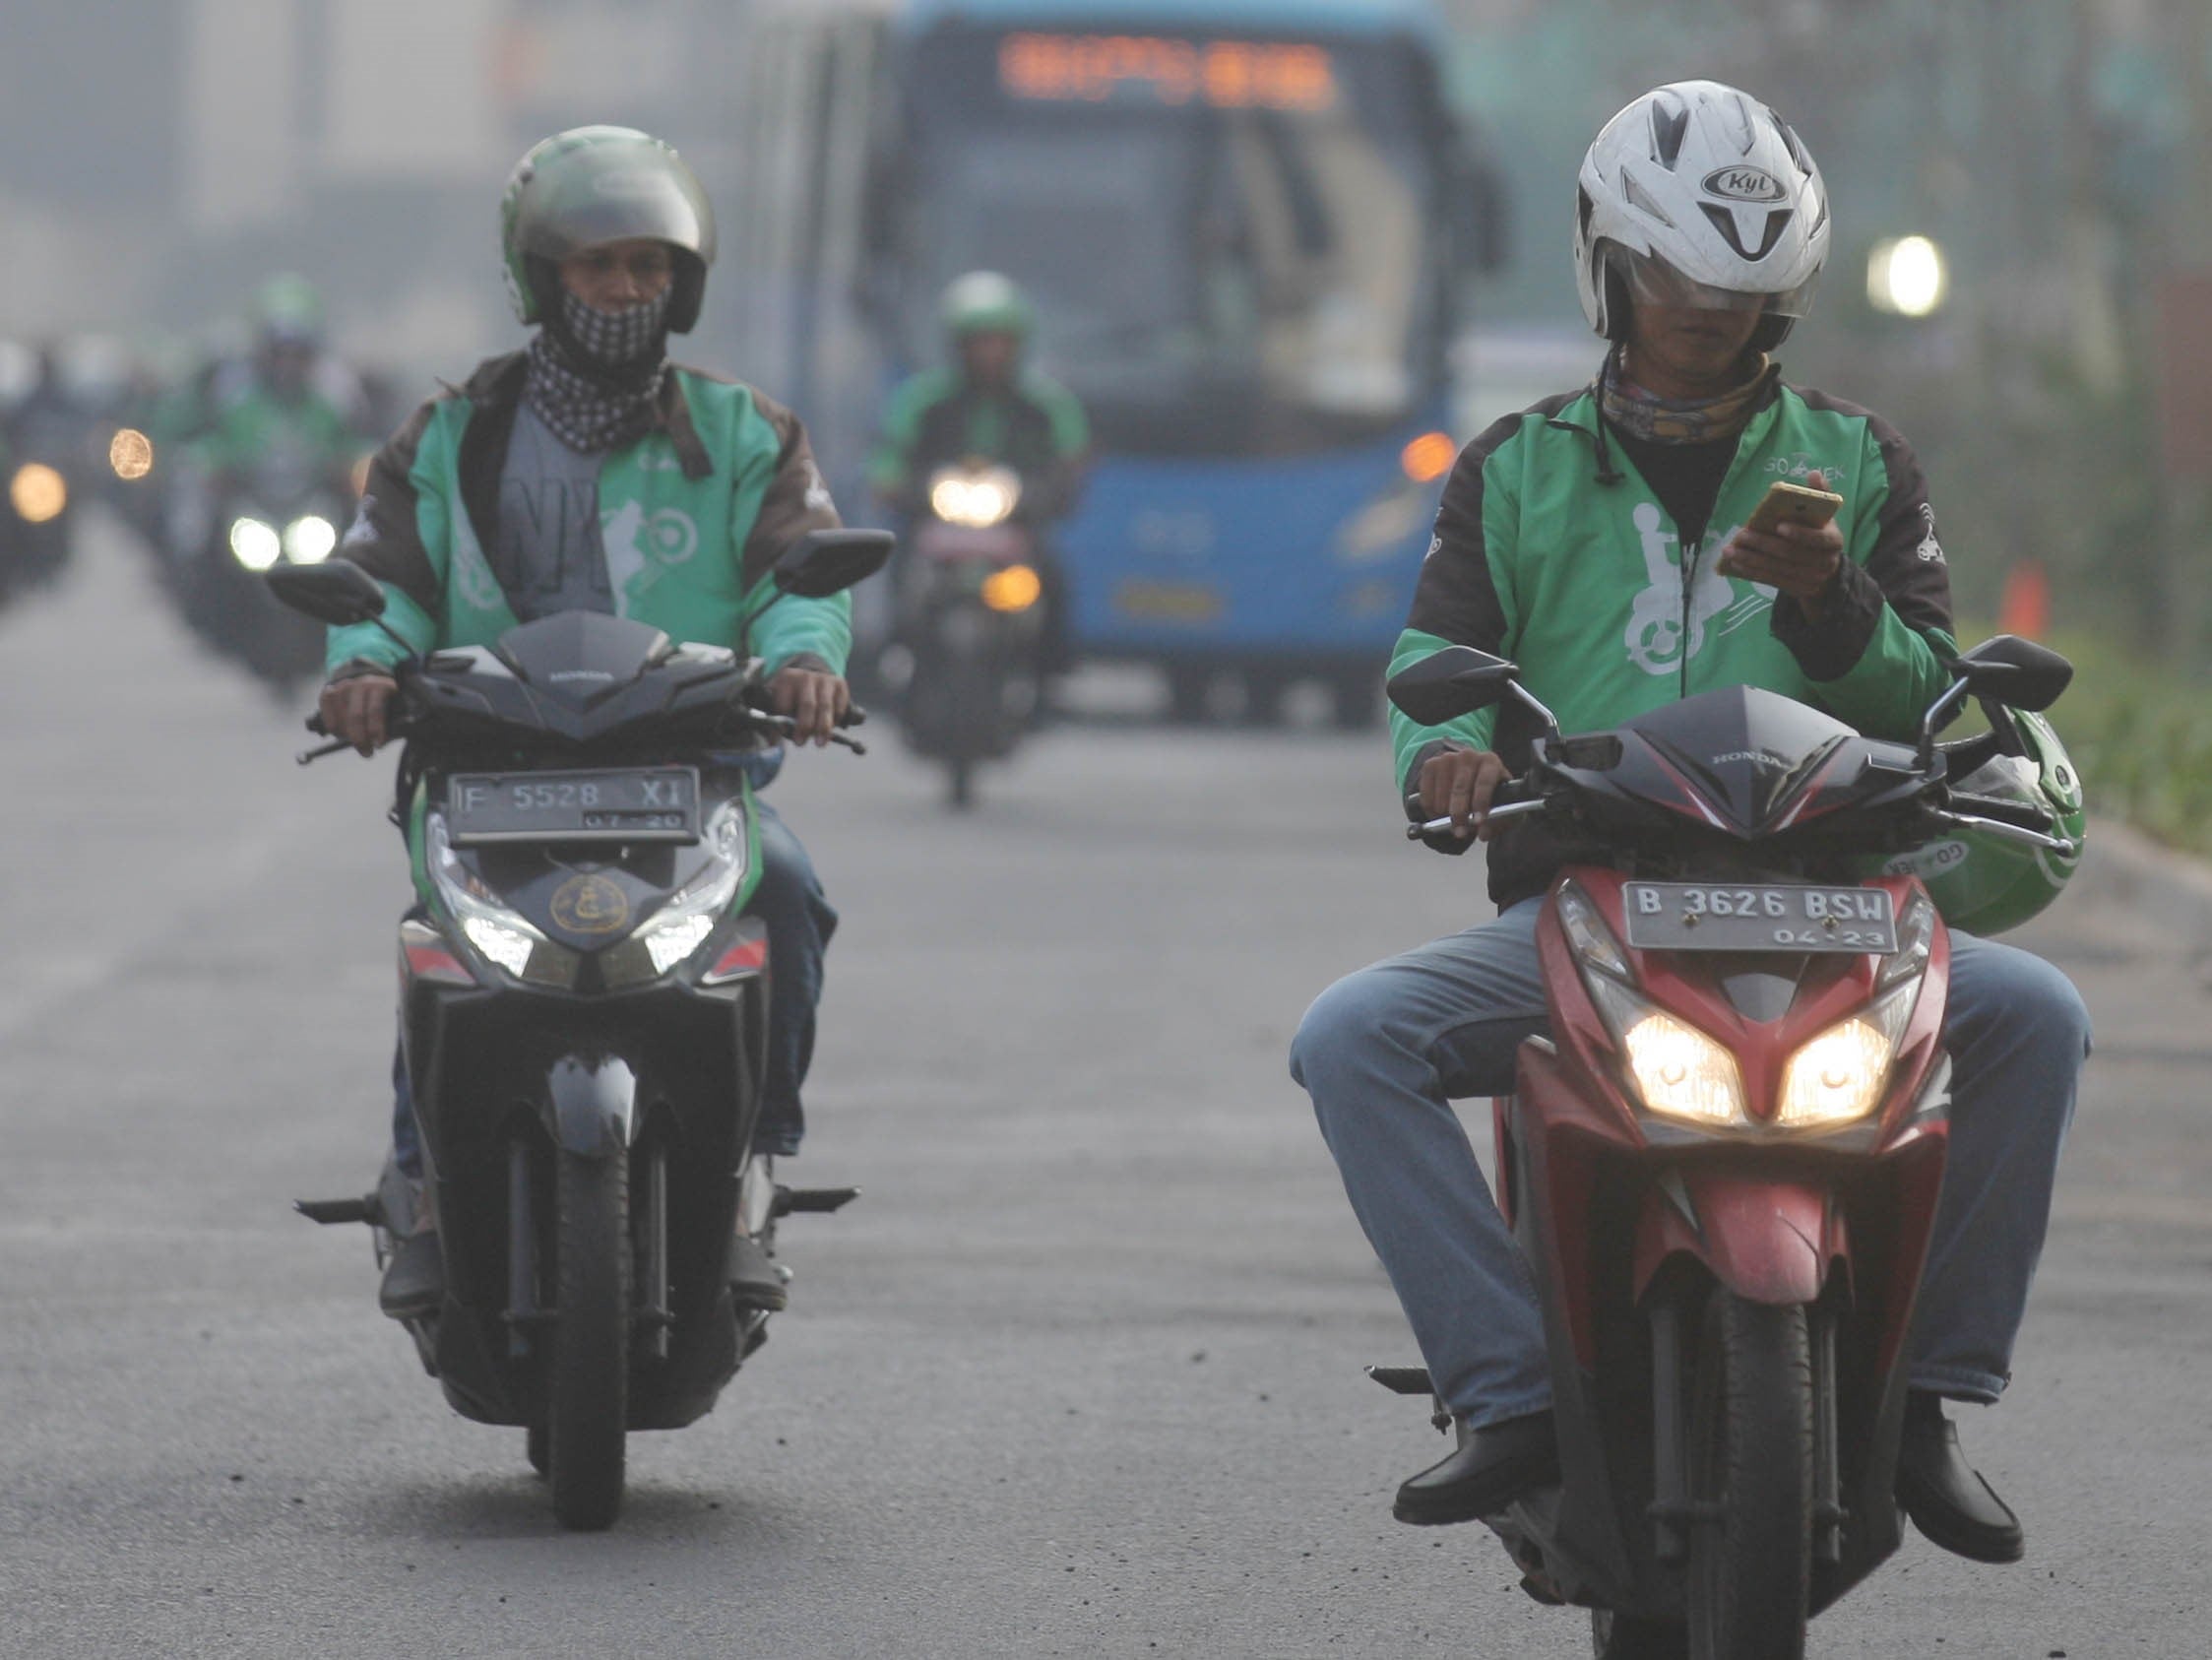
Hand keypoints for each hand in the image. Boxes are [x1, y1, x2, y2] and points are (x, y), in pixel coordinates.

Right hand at [319, 673, 396, 755]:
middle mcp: (358, 684)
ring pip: (341, 718)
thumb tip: (381, 741)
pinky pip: (327, 715)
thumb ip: (390, 719)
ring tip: (357, 743)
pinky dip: (334, 729)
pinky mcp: (328, 692)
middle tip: (367, 753)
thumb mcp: (391, 704)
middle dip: (361, 739)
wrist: (363, 677)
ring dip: (347, 736)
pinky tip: (341, 735)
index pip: (375, 710)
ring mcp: (342, 687)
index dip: (376, 730)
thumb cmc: (380, 699)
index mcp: (379, 685)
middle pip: (356, 716)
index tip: (378, 745)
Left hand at [769, 666, 850, 745]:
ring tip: (820, 743)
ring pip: (825, 706)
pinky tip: (829, 730)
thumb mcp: (777, 701)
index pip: (785, 703)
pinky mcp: (840, 685)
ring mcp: (825, 680)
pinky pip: (839, 707)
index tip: (783, 734)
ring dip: (823, 728)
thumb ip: (773, 721)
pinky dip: (835, 721)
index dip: (783, 721)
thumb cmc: (791, 696)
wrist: (811, 676)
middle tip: (800, 743)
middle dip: (804, 726)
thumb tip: (773, 743)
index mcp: (787, 679)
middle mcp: (807, 677)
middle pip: (807, 704)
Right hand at [1418, 746, 1511, 840]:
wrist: (1467, 773)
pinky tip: (1440, 815)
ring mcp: (1447, 758)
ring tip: (1453, 823)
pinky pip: (1427, 795)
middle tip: (1460, 833)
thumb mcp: (1499, 803)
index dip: (1480, 803)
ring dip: (1445, 815)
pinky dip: (1431, 810)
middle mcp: (1468, 756)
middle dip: (1460, 815)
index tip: (1477, 822)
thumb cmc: (1487, 791)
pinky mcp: (1430, 765)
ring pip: (1442, 795)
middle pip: (1461, 789)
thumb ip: (1496, 820)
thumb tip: (1483, 834)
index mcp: (1490, 762)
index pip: (1484, 782)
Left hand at [1716, 470, 1844, 612]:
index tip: (1778, 525)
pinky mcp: (1797, 589)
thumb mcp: (1823, 515)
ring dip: (1751, 560)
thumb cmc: (1819, 532)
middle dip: (1764, 545)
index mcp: (1834, 541)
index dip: (1799, 533)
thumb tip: (1814, 474)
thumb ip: (1819, 494)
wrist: (1825, 567)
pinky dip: (1752, 572)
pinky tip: (1735, 564)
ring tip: (1730, 550)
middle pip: (1791, 555)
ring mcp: (1812, 579)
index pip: (1818, 539)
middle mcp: (1825, 563)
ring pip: (1778, 570)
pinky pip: (1772, 581)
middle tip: (1741, 535)